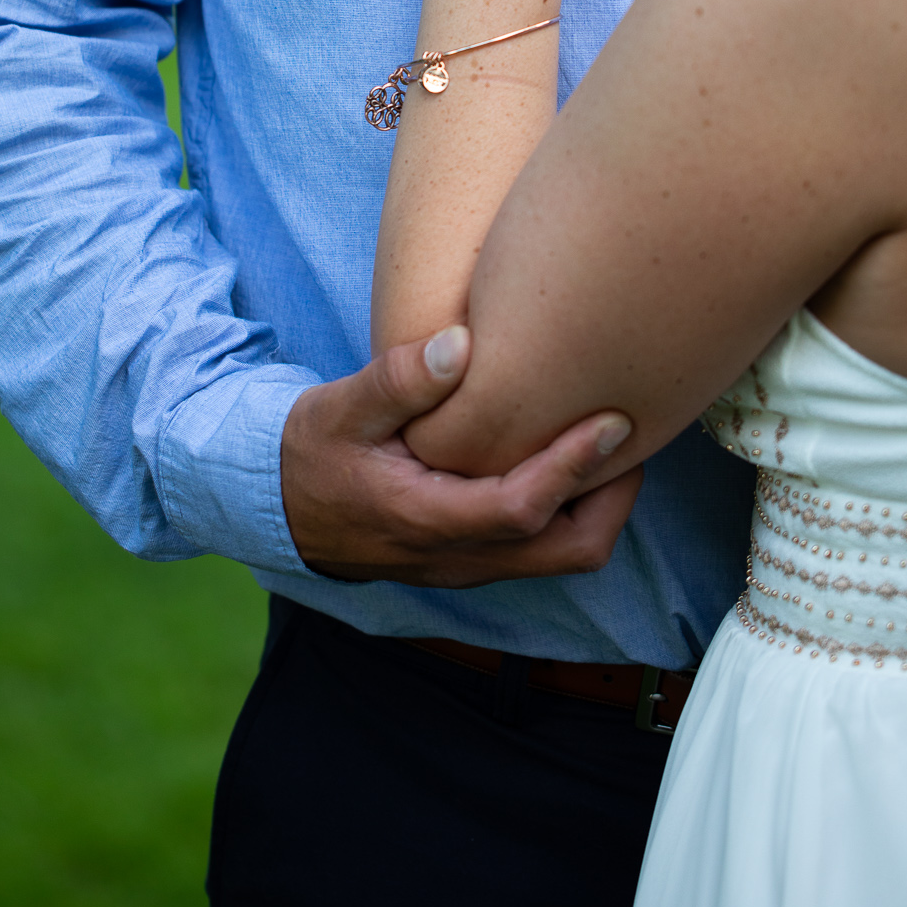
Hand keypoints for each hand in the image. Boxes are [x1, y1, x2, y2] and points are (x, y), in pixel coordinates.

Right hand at [280, 325, 641, 586]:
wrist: (278, 507)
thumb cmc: (312, 453)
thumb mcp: (341, 407)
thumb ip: (400, 379)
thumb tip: (461, 342)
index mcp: (426, 520)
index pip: (522, 508)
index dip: (574, 468)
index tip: (613, 421)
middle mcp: (458, 556)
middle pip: (569, 551)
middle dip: (614, 497)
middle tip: (627, 431)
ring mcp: (470, 564)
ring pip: (564, 555)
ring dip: (599, 504)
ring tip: (609, 439)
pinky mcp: (474, 556)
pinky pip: (544, 546)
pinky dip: (574, 507)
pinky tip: (571, 454)